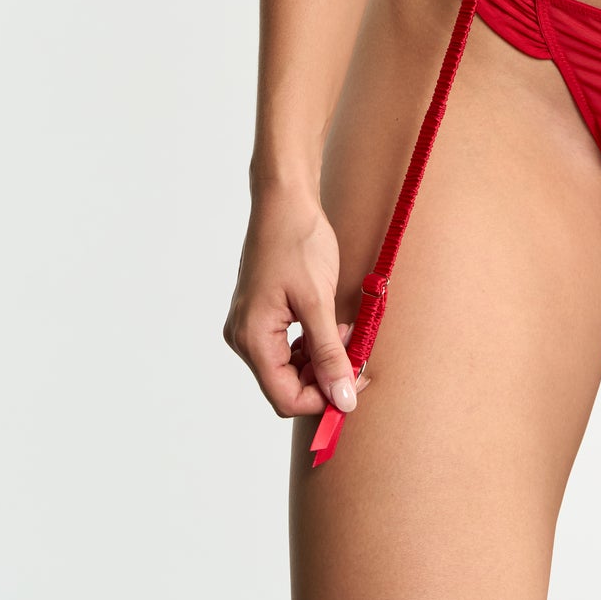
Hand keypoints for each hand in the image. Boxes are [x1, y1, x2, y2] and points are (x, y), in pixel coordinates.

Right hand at [223, 179, 371, 419]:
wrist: (285, 200)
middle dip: (324, 376)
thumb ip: (330, 354)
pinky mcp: (260, 315)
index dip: (323, 399)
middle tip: (356, 353)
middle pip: (286, 385)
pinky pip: (286, 347)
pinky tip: (331, 325)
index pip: (286, 397)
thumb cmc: (298, 242)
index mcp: (253, 338)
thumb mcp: (319, 301)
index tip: (356, 385)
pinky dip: (311, 344)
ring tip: (345, 332)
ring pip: (288, 367)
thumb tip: (343, 398)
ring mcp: (250, 326)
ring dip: (320, 359)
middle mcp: (244, 338)